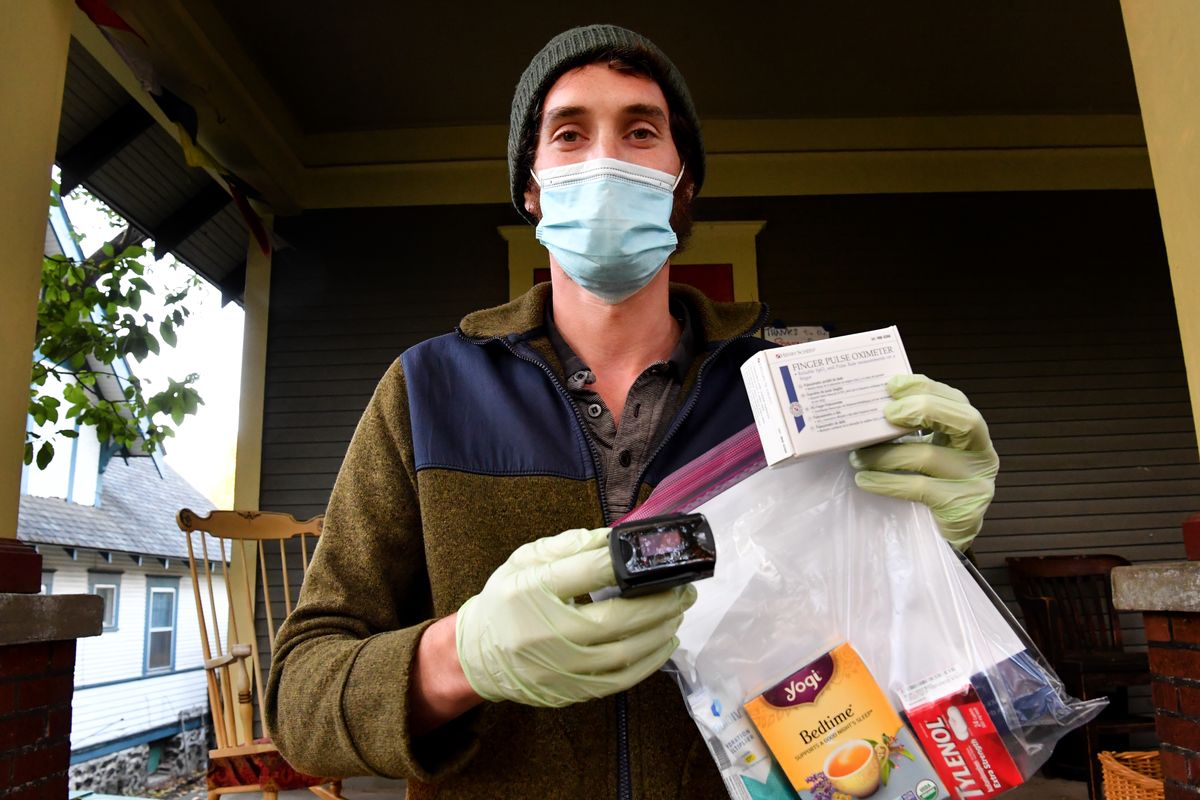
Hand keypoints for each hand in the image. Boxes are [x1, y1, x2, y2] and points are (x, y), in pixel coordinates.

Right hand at [455, 527, 695, 707]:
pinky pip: (622, 680)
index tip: (653, 555)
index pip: (589, 572)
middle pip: (618, 618)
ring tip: (678, 610)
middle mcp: (546, 632)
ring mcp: (561, 667)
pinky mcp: (572, 690)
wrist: (478, 656)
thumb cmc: (506, 601)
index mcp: (532, 590)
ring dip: (661, 630)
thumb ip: (568, 546)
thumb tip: (613, 540)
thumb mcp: (526, 559)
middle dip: (660, 602)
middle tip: (683, 588)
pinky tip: (664, 640)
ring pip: (626, 652)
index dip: (627, 562)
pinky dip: (650, 660)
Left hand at [850, 374, 998, 549]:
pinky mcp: (963, 508)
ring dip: (886, 454)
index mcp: (971, 437)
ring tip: (857, 457)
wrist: (940, 541)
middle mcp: (982, 455)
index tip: (893, 385)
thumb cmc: (928, 492)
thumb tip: (871, 409)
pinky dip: (887, 482)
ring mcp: (976, 482)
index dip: (927, 387)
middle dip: (923, 409)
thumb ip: (912, 433)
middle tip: (885, 413)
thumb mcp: (926, 454)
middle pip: (964, 420)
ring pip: (930, 456)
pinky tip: (865, 481)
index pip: (956, 401)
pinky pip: (919, 488)